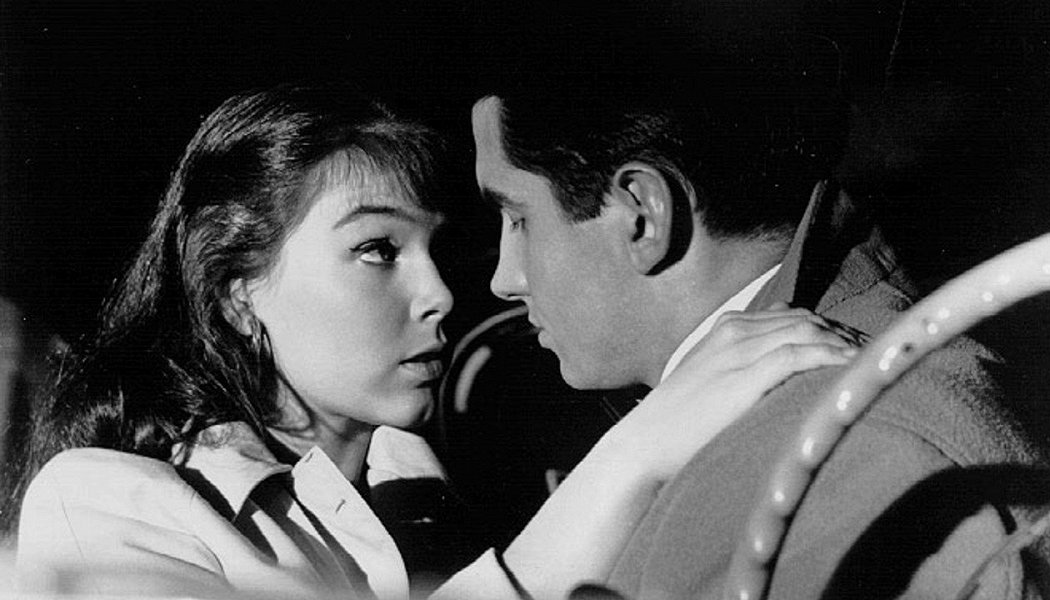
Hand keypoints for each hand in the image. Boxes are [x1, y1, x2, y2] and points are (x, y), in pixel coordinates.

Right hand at [598, 304, 858, 482]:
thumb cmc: (676, 423)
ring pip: (806, 331)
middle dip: (841, 333)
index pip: (790, 316)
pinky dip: (829, 356)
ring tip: (871, 360)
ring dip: (843, 343)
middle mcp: (734, 331)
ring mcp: (739, 351)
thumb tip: (777, 381)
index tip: (852, 346)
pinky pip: (798, 355)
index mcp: (725, 328)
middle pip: (804, 319)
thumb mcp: (706, 382)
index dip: (826, 328)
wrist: (646, 444)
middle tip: (873, 354)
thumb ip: (738, 370)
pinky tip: (851, 367)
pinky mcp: (744, 376)